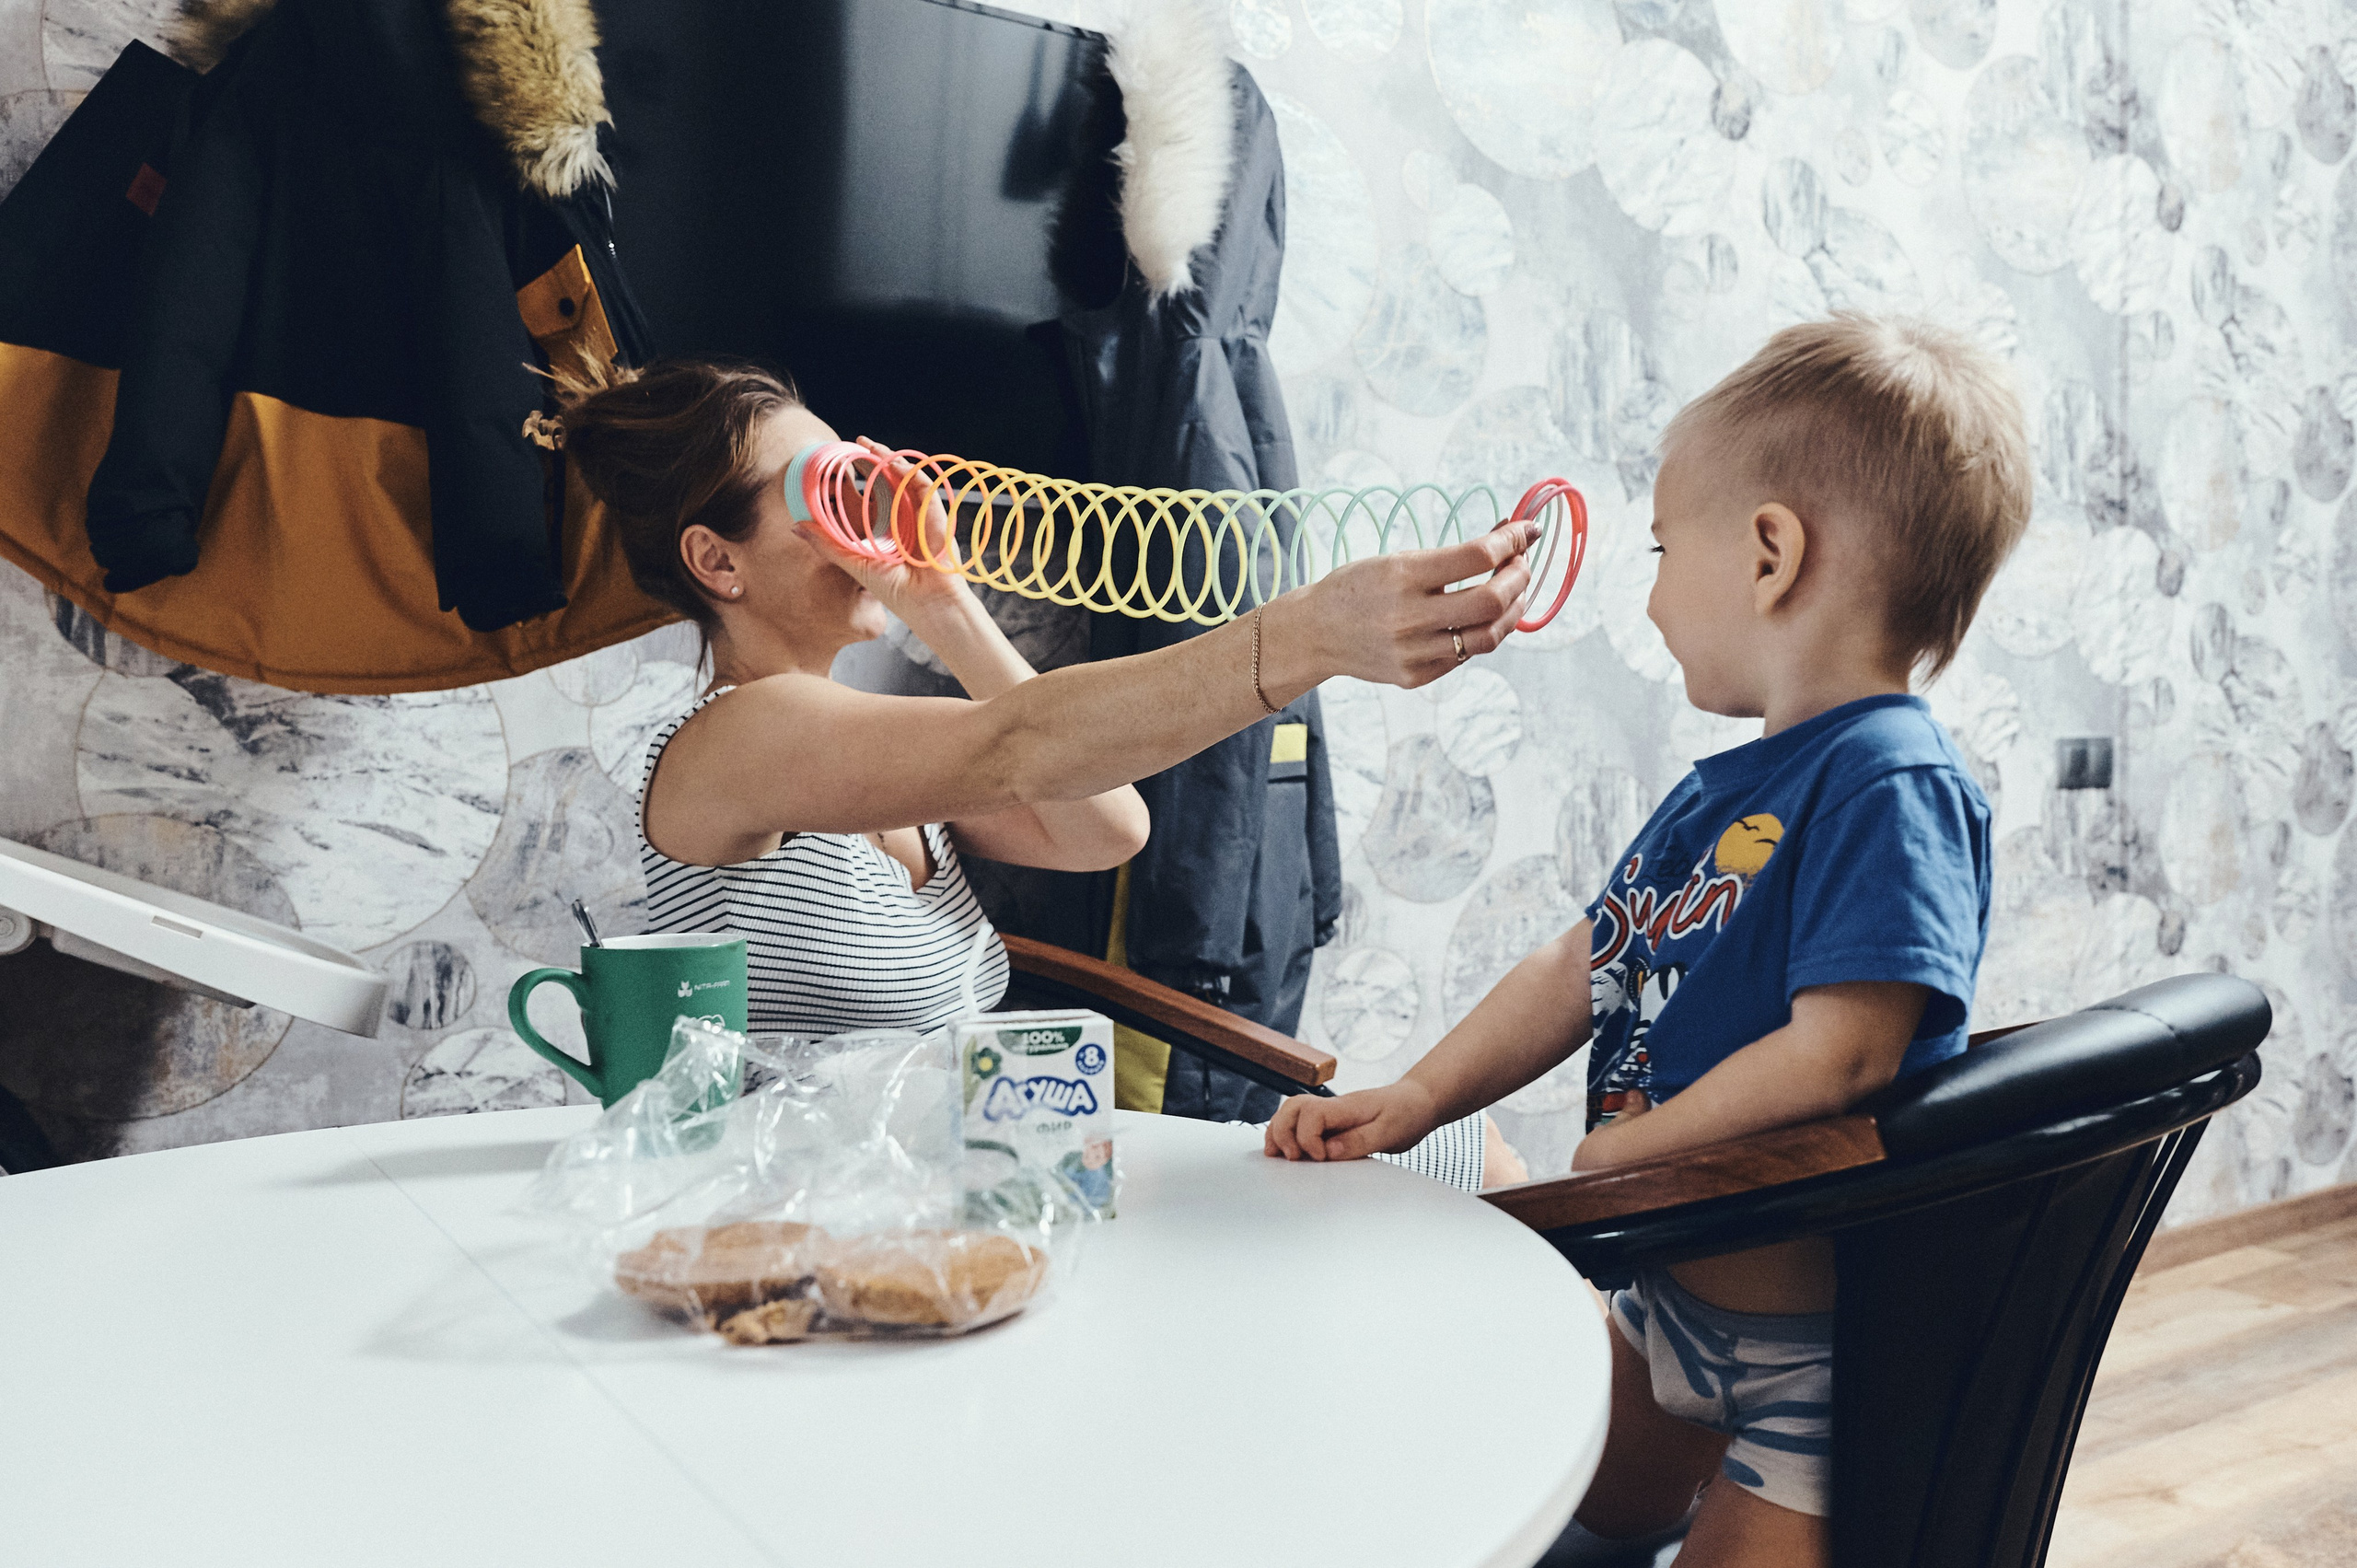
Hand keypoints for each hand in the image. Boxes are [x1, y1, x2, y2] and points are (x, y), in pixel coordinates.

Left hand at [795, 437, 971, 620]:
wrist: (925, 603)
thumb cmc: (894, 590)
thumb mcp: (854, 563)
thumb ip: (827, 544)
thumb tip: (796, 526)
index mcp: (883, 528)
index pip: (869, 495)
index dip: (857, 477)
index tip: (840, 461)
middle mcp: (901, 517)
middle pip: (887, 481)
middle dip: (873, 459)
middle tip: (857, 443)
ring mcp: (919, 513)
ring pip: (903, 478)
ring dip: (888, 459)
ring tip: (870, 446)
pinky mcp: (934, 513)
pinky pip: (921, 486)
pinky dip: (909, 472)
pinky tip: (893, 463)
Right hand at [1264, 1080, 1439, 1162]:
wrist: (1418, 1101)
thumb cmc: (1407, 1114)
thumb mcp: (1390, 1132)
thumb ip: (1359, 1141)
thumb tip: (1328, 1151)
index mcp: (1346, 1107)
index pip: (1311, 1114)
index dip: (1307, 1138)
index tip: (1319, 1157)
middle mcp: (1332, 1106)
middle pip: (1292, 1108)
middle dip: (1282, 1132)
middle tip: (1290, 1158)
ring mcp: (1329, 1112)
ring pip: (1291, 1112)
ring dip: (1279, 1132)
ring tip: (1276, 1155)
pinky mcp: (1331, 1121)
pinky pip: (1301, 1122)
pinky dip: (1288, 1134)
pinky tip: (1287, 1151)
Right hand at [1291, 519, 1538, 690]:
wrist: (1315, 632)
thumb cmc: (1358, 588)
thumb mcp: (1396, 560)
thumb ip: (1451, 555)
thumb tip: (1507, 537)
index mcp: (1403, 576)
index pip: (1477, 556)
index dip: (1511, 541)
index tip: (1526, 531)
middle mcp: (1409, 617)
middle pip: (1491, 600)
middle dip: (1519, 577)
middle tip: (1520, 564)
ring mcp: (1413, 652)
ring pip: (1489, 636)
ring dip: (1512, 611)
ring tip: (1513, 594)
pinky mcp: (1415, 676)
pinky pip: (1466, 657)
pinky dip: (1484, 634)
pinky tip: (1482, 620)